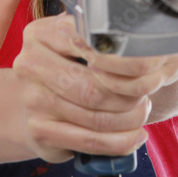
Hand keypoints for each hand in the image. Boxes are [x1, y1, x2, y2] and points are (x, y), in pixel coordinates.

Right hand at [12, 14, 156, 162]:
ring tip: (142, 114)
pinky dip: (119, 142)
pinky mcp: (39, 131)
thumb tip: (139, 43)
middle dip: (130, 97)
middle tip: (146, 98)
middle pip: (95, 87)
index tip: (147, 68)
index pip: (93, 47)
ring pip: (96, 117)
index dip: (125, 61)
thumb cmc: (66, 68)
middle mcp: (30, 64)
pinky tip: (135, 137)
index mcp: (41, 34)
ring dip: (129, 120)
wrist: (34, 103)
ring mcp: (32, 100)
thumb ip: (97, 37)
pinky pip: (90, 140)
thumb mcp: (76, 42)